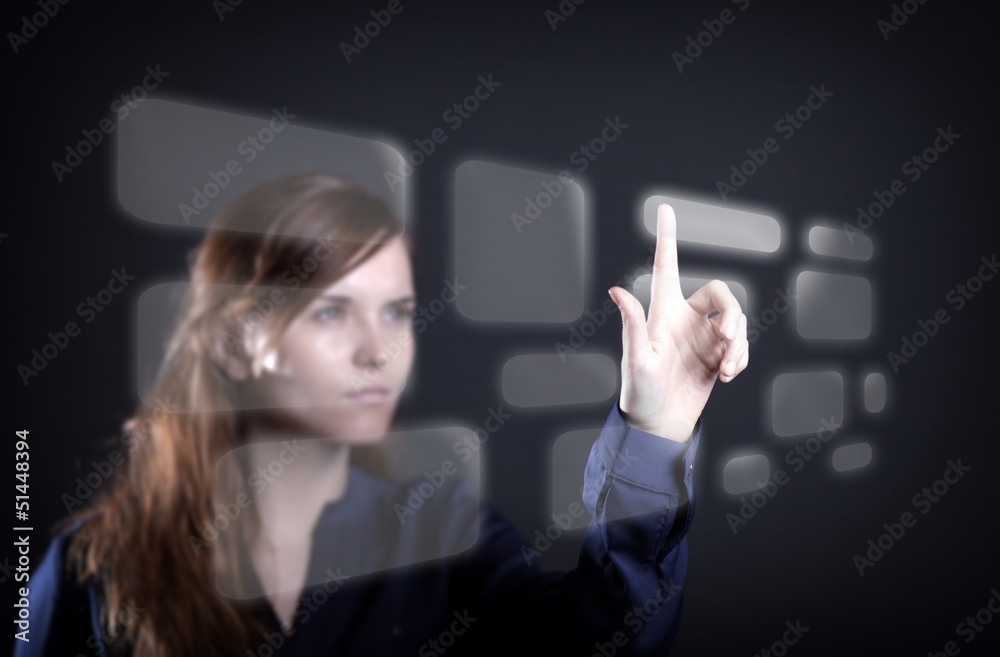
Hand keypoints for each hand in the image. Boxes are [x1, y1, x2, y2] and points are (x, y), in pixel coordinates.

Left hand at [608, 203, 747, 441]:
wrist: (659, 425)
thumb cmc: (640, 393)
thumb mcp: (636, 359)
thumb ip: (632, 324)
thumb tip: (616, 290)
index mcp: (662, 312)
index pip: (666, 266)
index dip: (667, 237)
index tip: (665, 209)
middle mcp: (684, 319)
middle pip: (721, 293)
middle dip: (733, 313)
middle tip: (728, 338)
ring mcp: (703, 337)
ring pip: (736, 321)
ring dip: (739, 344)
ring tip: (727, 369)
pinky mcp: (716, 356)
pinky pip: (740, 345)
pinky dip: (741, 357)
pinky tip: (729, 375)